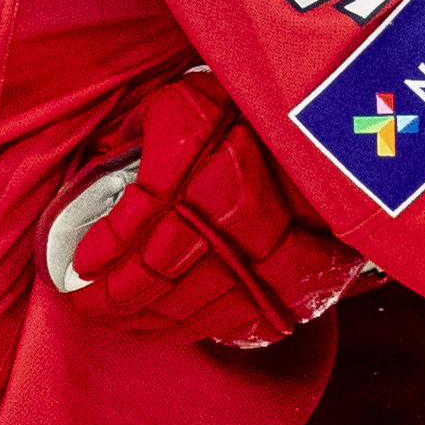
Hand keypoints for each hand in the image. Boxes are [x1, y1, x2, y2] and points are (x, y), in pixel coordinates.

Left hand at [39, 67, 369, 348]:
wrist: (346, 136)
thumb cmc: (251, 111)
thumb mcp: (187, 96)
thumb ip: (138, 129)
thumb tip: (97, 167)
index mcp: (200, 149)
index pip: (137, 214)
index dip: (102, 246)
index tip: (78, 263)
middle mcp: (230, 203)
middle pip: (155, 269)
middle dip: (110, 295)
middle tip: (82, 303)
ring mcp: (267, 248)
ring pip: (188, 302)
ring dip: (141, 318)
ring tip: (112, 319)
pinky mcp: (295, 281)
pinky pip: (230, 317)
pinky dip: (189, 327)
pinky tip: (162, 326)